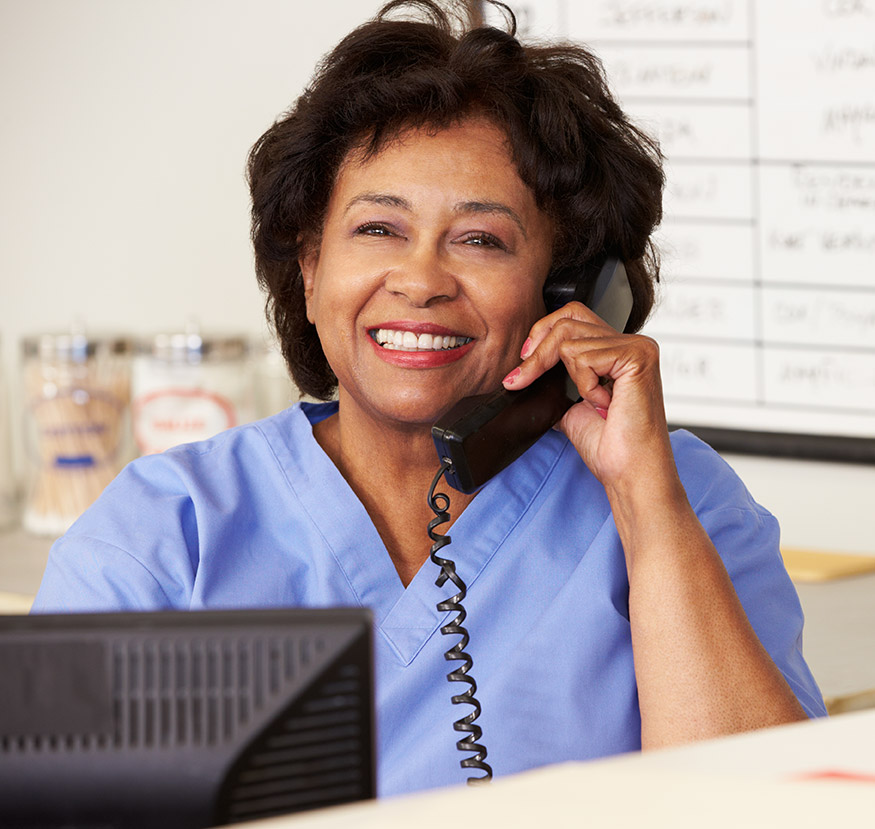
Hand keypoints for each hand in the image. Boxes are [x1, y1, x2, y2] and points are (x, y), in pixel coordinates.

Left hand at [502, 301, 673, 487]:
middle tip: (522, 378)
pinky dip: (585, 384)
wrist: (628, 472)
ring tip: (593, 403)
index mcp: (618, 351)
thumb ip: (558, 384)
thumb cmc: (611, 447)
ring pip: (569, 339)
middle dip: (538, 351)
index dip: (541, 334)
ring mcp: (637, 347)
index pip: (572, 315)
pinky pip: (584, 357)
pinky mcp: (637, 356)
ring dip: (570, 378)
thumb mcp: (572, 409)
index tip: (522, 367)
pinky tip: (605, 404)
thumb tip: (526, 374)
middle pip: (567, 319)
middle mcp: (632, 343)